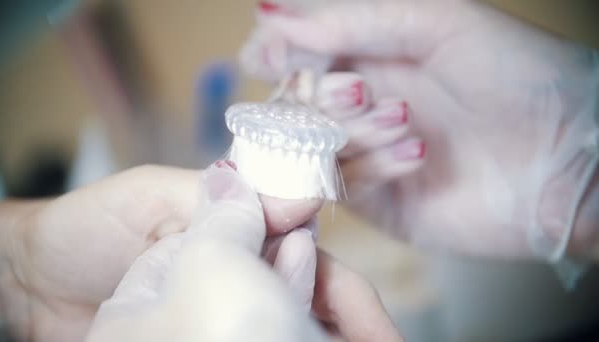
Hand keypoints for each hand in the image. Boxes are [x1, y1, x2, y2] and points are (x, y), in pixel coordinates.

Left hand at [85, 164, 401, 341]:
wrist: (34, 280)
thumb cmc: (91, 228)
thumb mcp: (155, 198)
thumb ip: (221, 197)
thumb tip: (303, 193)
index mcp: (238, 227)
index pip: (307, 256)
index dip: (344, 290)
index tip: (375, 326)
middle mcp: (241, 269)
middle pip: (310, 300)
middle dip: (348, 328)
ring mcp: (224, 310)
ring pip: (288, 328)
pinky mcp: (207, 334)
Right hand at [241, 0, 598, 259]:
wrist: (566, 161)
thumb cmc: (514, 76)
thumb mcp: (434, 24)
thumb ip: (350, 21)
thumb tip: (265, 12)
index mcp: (369, 56)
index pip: (293, 55)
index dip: (273, 53)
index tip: (267, 56)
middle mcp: (358, 106)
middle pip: (292, 103)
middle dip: (317, 96)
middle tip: (359, 91)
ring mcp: (364, 155)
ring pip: (309, 146)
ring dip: (349, 131)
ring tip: (403, 122)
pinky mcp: (376, 202)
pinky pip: (339, 185)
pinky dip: (370, 167)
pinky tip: (417, 156)